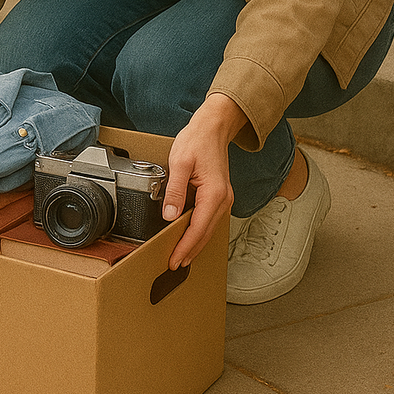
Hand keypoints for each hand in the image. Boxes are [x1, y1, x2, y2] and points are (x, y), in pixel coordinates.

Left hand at [162, 93, 247, 270]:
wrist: (213, 127)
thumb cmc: (197, 141)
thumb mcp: (180, 163)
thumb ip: (175, 190)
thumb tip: (170, 215)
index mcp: (214, 193)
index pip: (197, 229)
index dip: (184, 247)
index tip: (173, 260)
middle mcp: (223, 199)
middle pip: (206, 234)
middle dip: (190, 251)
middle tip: (174, 265)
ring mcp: (224, 198)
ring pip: (209, 229)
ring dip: (195, 244)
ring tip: (180, 257)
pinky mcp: (220, 196)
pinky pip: (210, 220)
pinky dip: (200, 232)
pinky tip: (190, 237)